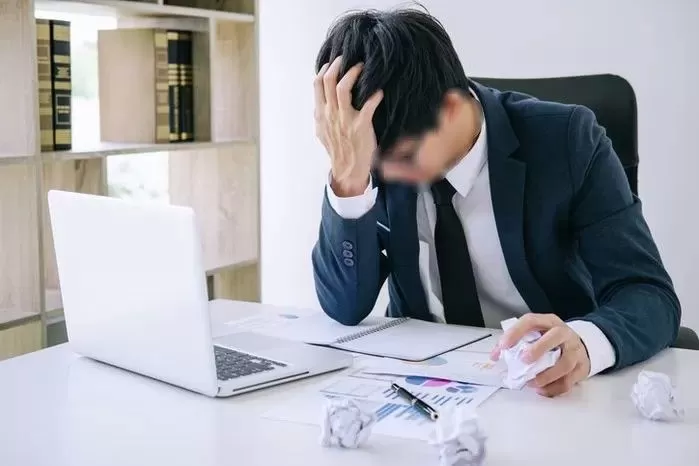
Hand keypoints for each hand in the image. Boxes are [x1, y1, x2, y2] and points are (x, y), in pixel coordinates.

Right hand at [314, 55, 383, 196]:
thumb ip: (320, 116)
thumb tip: (318, 104)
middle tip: (349, 59)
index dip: (325, 69)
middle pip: (329, 81)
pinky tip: (380, 91)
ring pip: (343, 88)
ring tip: (362, 68)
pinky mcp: (361, 126)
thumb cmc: (338, 150)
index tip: (334, 62)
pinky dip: (375, 95)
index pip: (317, 84)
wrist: (348, 169)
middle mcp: (331, 114)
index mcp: (321, 113)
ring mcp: (345, 120)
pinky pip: (368, 105)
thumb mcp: (322, 132)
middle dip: (338, 65)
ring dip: (353, 74)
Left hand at [490, 314, 590, 396]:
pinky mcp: (581, 367)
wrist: (579, 346)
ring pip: (565, 363)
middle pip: (555, 337)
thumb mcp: (535, 334)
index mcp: (548, 322)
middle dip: (538, 349)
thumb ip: (515, 343)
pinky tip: (541, 389)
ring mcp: (575, 350)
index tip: (503, 346)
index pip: (531, 321)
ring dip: (546, 376)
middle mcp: (564, 333)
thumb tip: (495, 355)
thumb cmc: (550, 340)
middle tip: (524, 360)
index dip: (516, 332)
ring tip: (531, 382)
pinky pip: (568, 381)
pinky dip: (553, 388)